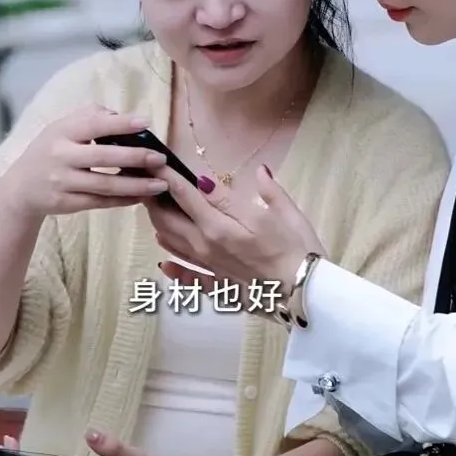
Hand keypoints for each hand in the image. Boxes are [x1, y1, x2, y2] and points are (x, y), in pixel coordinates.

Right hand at [0, 106, 168, 218]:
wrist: (21, 188)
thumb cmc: (50, 150)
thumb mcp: (61, 128)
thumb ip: (90, 117)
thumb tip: (122, 116)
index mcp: (61, 132)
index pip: (93, 125)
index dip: (119, 123)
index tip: (145, 123)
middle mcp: (60, 157)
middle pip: (102, 157)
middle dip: (135, 157)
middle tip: (160, 159)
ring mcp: (62, 182)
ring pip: (104, 185)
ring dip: (136, 185)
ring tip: (160, 183)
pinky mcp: (66, 204)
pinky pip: (100, 203)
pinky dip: (123, 200)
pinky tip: (142, 196)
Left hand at [148, 164, 324, 291]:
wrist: (305, 294)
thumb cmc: (299, 249)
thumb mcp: (285, 212)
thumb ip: (267, 190)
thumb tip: (257, 169)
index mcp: (222, 222)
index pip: (186, 193)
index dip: (169, 175)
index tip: (157, 162)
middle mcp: (208, 244)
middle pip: (169, 218)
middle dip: (155, 199)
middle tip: (150, 183)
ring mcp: (209, 267)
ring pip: (171, 243)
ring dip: (160, 225)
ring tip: (156, 211)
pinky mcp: (216, 287)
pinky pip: (186, 278)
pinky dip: (172, 269)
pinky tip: (164, 263)